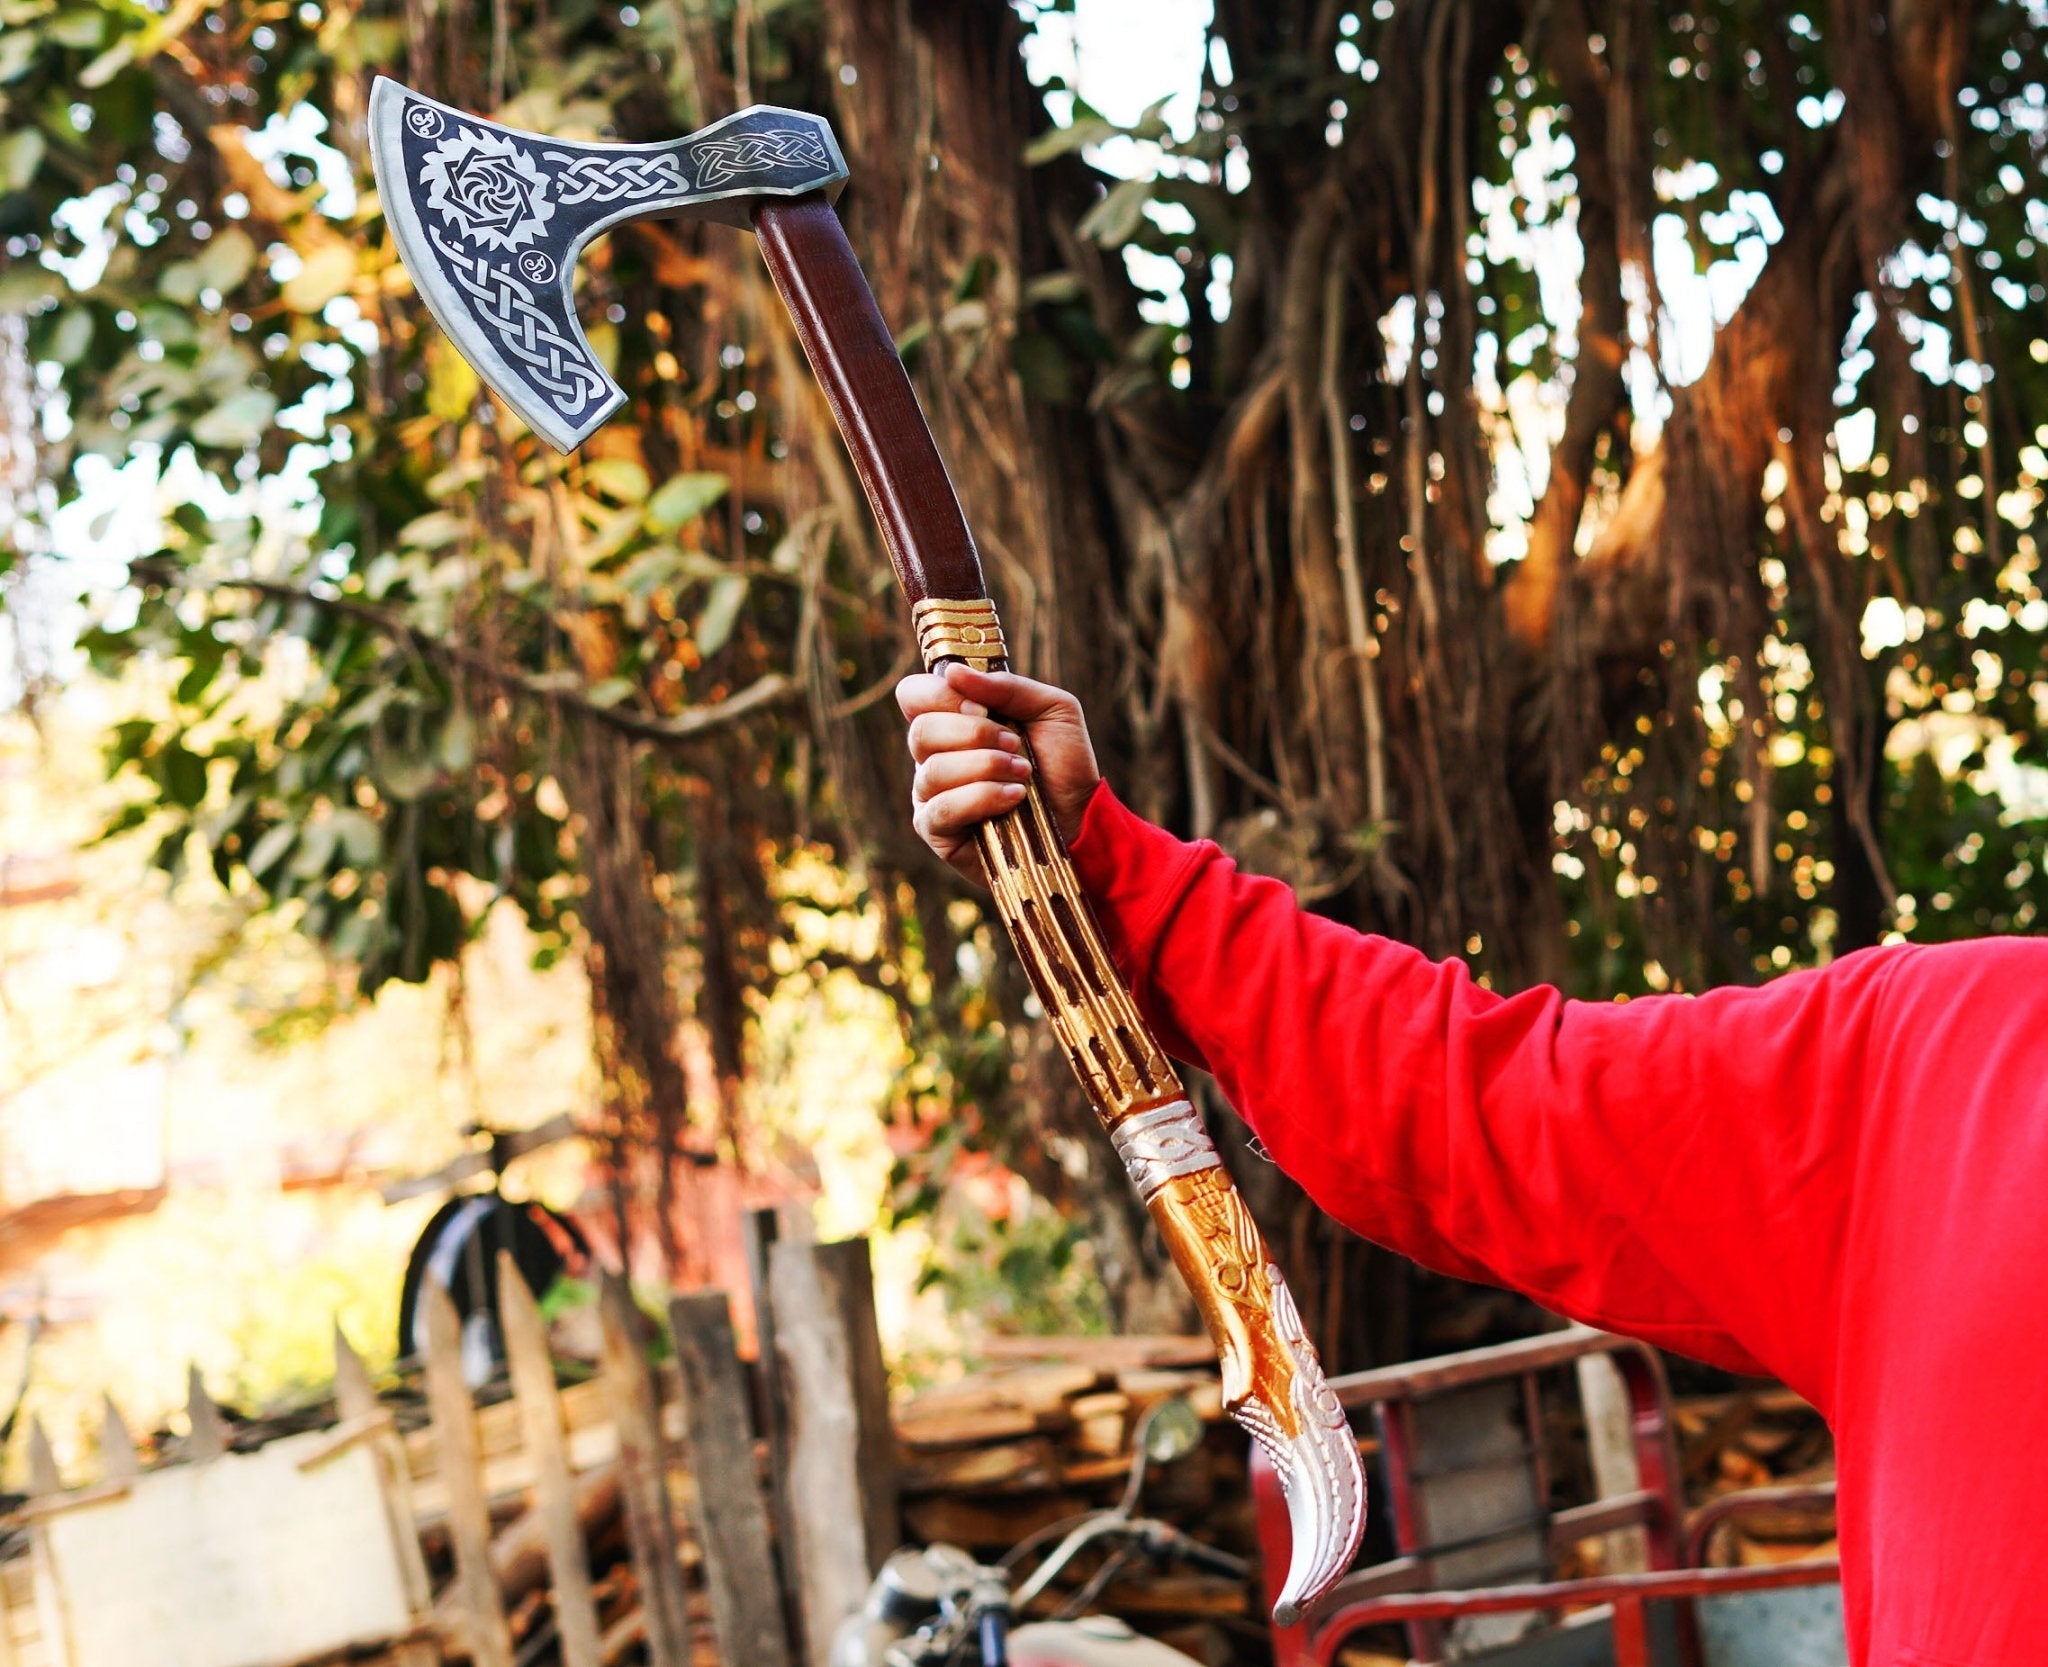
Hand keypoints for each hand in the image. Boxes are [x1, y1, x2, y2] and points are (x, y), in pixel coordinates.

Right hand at [895, 663, 1100, 882]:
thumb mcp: (1051, 708)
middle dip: (975, 735)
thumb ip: (1007, 687)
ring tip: (1022, 773)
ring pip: (933, 771)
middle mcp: (933, 755)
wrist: (1081, 815)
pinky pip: (942, 809)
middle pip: (921, 731)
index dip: (942, 696)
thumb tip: (953, 673)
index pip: (914, 695)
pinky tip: (1014, 798)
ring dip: (986, 767)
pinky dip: (982, 798)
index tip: (983, 709)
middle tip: (1014, 744)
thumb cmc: (1064, 761)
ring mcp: (930, 794)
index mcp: (951, 720)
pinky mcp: (937, 830)